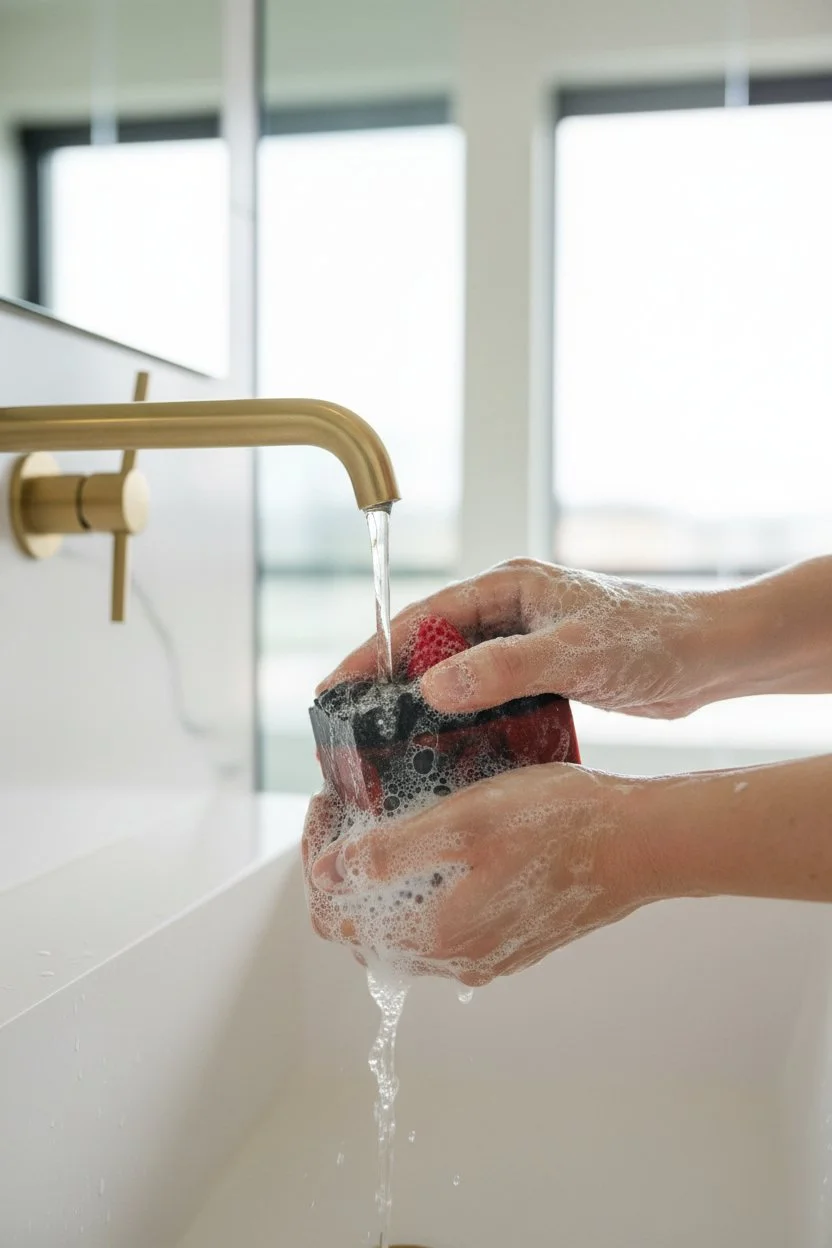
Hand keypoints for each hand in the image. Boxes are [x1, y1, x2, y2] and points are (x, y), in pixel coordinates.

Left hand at [304, 764, 654, 985]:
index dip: (316, 855)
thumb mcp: (464, 822)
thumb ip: (390, 854)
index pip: (334, 915)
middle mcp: (453, 961)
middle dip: (340, 869)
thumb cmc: (558, 825)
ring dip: (379, 880)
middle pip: (363, 926)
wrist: (639, 844)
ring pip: (401, 926)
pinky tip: (431, 846)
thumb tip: (326, 873)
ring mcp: (484, 954)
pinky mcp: (509, 939)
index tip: (327, 803)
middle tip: (346, 809)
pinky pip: (440, 923)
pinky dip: (417, 889)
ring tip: (380, 820)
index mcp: (431, 938)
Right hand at [320, 558, 722, 718]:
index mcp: (508, 586)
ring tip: (384, 744)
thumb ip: (503, 669)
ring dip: (422, 703)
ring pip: (456, 672)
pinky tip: (445, 749)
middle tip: (348, 724)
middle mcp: (510, 608)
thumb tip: (430, 687)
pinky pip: (486, 693)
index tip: (335, 688)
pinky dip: (461, 716)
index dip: (374, 652)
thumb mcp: (573, 655)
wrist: (709, 658)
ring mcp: (525, 639)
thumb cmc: (650, 642)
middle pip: (429, 644)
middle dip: (387, 681)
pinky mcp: (543, 670)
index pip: (422, 617)